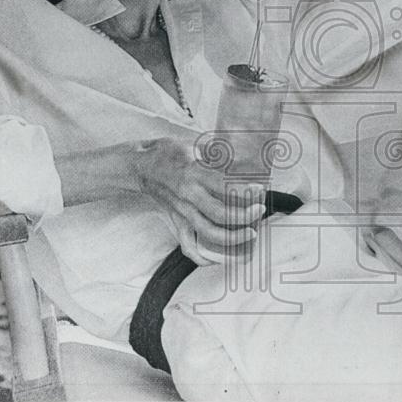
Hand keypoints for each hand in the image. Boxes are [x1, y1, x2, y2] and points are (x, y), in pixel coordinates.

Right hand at [133, 137, 265, 264]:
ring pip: (208, 233)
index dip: (244, 192)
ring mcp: (182, 213)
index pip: (223, 187)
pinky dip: (204, 258)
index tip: (260, 191)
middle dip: (244, 216)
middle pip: (219, 213)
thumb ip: (217, 150)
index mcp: (193, 174)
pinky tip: (221, 258)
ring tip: (251, 234)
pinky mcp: (177, 222)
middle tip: (260, 211)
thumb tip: (241, 152)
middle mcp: (188, 196)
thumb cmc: (168, 153)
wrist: (142, 167)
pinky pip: (189, 247)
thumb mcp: (193, 143)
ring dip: (232, 238)